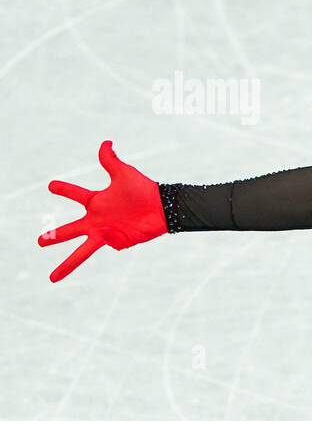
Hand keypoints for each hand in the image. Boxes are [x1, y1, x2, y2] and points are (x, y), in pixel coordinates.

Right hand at [38, 140, 167, 282]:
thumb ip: (110, 160)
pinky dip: (117, 238)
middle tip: (39, 242)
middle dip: (55, 236)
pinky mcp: (116, 243)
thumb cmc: (144, 191)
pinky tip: (128, 231)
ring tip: (53, 278)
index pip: (75, 195)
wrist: (164, 208)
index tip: (51, 185)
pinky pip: (112, 244)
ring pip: (82, 251)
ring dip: (68, 264)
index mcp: (96, 202)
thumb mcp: (123, 173)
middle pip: (70, 230)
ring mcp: (106, 234)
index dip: (63, 189)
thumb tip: (106, 142)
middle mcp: (97, 220)